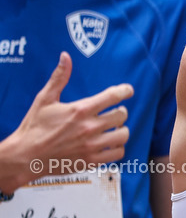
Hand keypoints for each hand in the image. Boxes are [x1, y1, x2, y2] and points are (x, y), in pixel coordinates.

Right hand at [6, 52, 131, 186]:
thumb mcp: (44, 99)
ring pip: (123, 135)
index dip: (124, 91)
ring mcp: (92, 145)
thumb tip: (66, 56)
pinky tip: (110, 143)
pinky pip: (117, 154)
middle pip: (121, 115)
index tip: (127, 90)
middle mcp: (89, 128)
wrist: (26, 156)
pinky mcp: (92, 161)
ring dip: (121, 129)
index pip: (112, 97)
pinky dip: (118, 148)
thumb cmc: (34, 127)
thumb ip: (59, 78)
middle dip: (120, 111)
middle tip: (115, 111)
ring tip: (115, 128)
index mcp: (79, 110)